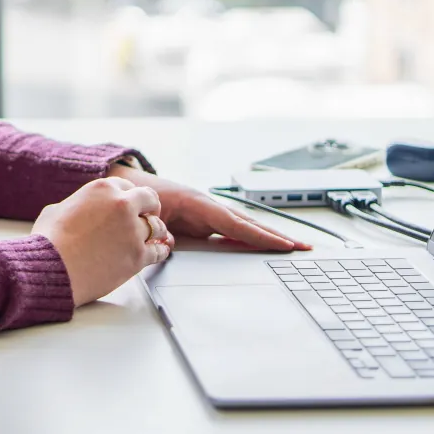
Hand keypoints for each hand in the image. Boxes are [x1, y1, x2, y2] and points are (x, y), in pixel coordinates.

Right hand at [31, 177, 172, 305]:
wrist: (51, 268)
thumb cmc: (48, 241)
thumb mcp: (56, 210)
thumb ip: (76, 206)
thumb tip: (77, 212)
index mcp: (102, 189)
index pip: (128, 186)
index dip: (130, 197)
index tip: (132, 205)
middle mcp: (122, 205)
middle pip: (150, 200)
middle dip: (151, 208)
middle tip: (150, 216)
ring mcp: (133, 231)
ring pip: (158, 227)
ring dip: (157, 231)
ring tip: (155, 237)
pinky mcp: (138, 256)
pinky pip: (159, 251)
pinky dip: (160, 251)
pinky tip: (159, 251)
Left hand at [105, 166, 310, 251]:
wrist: (129, 186)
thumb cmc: (140, 197)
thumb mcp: (149, 214)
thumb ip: (160, 232)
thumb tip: (170, 246)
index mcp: (198, 204)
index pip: (236, 224)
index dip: (260, 236)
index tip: (283, 244)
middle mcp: (209, 207)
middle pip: (249, 223)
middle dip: (277, 235)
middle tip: (304, 247)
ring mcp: (210, 213)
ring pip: (245, 226)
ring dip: (270, 236)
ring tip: (296, 247)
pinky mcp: (207, 220)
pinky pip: (234, 230)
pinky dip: (253, 237)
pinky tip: (268, 246)